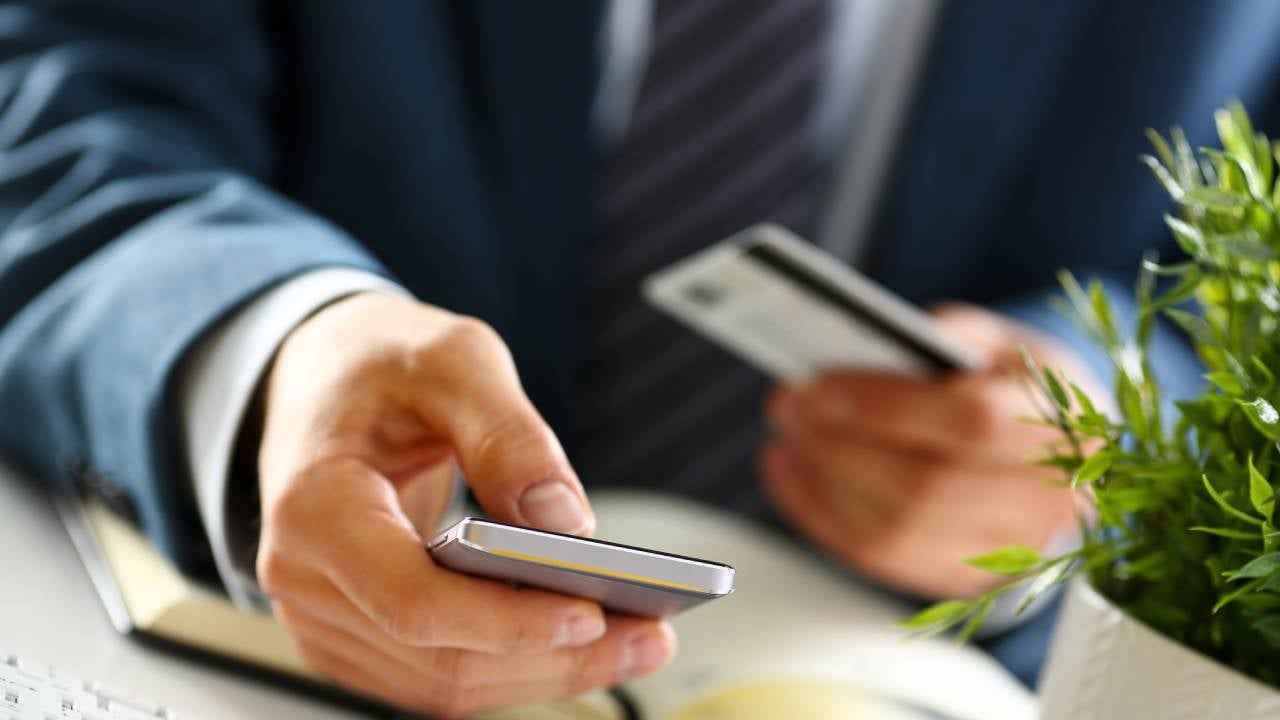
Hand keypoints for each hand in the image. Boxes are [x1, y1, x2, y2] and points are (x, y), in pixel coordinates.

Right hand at [255, 293, 674, 717]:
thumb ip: (508, 434)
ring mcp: (324, 617)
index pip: (413, 601)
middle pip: (439, 659)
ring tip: (635, 640)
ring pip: (444, 683)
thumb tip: (564, 520)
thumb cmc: (379, 364)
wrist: (324, 380)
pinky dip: (512, 666)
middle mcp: (304, 579)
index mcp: (313, 507)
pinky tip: (577, 640)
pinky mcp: (354, 635)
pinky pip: (437, 676)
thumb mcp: (452, 359)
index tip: (591, 613)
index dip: (506, 622)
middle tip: (648, 636)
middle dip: (553, 657)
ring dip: (544, 672)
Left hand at [760, 303, 1098, 598]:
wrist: (1052, 453)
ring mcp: (1003, 554)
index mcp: (1065, 428)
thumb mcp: (1000, 340)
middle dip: (839, 445)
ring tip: (786, 430)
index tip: (824, 386)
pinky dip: (818, 512)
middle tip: (789, 403)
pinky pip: (874, 556)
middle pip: (923, 489)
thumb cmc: (1013, 385)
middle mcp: (1045, 504)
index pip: (974, 425)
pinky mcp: (959, 580)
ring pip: (892, 531)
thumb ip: (952, 334)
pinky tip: (788, 468)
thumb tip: (876, 343)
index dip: (890, 407)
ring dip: (820, 480)